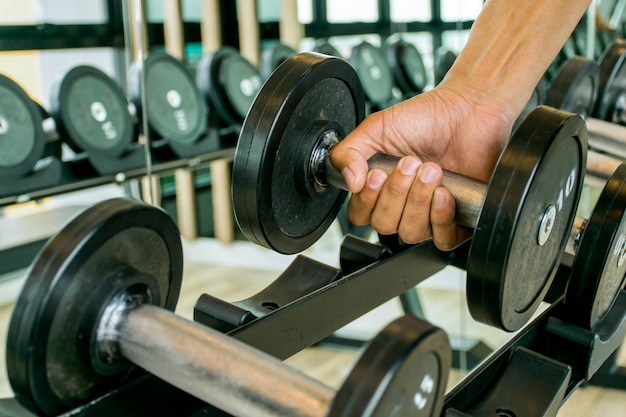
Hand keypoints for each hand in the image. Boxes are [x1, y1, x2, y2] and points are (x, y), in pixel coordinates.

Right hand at [330, 83, 512, 249]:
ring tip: (431, 171)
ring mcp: (428, 213)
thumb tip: (349, 182)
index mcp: (380, 187)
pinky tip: (444, 194)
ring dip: (418, 202)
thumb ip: (348, 152)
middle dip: (396, 194)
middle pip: (384, 225)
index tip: (377, 175)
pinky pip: (443, 240)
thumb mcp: (376, 128)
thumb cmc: (427, 118)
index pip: (360, 214)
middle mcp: (402, 204)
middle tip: (411, 164)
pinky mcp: (458, 218)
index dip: (367, 200)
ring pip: (411, 233)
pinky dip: (440, 219)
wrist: (468, 110)